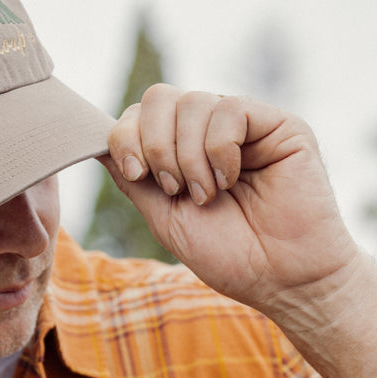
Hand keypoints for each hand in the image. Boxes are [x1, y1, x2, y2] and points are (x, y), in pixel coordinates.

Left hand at [103, 84, 359, 314]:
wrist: (283, 280)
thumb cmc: (230, 255)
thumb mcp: (164, 217)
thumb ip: (133, 177)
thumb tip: (93, 141)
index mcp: (181, 150)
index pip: (137, 114)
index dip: (126, 137)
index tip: (137, 176)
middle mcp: (210, 131)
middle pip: (159, 98)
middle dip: (154, 144)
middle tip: (174, 189)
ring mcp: (245, 125)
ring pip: (192, 102)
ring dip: (188, 155)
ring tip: (207, 194)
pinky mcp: (278, 124)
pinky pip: (229, 110)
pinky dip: (219, 150)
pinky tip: (231, 179)